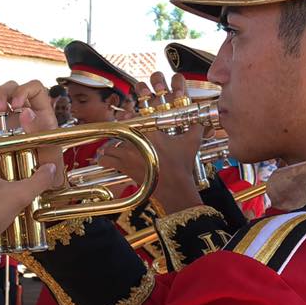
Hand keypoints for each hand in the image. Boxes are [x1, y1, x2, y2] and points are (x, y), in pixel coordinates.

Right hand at [0, 80, 63, 183]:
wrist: (37, 187)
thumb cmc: (49, 170)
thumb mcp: (49, 152)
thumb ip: (39, 131)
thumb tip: (26, 112)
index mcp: (41, 113)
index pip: (33, 87)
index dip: (23, 90)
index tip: (15, 105)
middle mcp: (23, 113)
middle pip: (10, 89)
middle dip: (0, 94)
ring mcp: (7, 122)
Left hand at [99, 72, 202, 213]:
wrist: (174, 187)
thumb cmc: (182, 165)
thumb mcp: (191, 143)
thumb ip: (196, 128)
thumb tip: (201, 120)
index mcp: (151, 131)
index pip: (133, 118)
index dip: (126, 117)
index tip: (125, 117)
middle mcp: (137, 140)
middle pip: (119, 132)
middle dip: (118, 135)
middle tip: (118, 137)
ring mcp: (129, 153)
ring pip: (110, 146)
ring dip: (109, 148)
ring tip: (110, 149)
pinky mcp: (125, 166)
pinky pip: (107, 160)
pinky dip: (104, 159)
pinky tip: (104, 159)